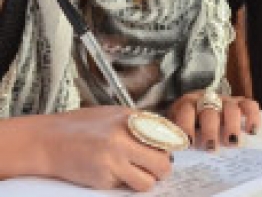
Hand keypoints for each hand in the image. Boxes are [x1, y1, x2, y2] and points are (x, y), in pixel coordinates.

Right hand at [40, 106, 171, 190]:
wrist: (49, 141)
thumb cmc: (83, 125)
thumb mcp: (115, 113)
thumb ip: (140, 122)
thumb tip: (166, 135)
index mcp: (130, 121)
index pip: (167, 137)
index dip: (172, 146)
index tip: (172, 149)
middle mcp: (123, 142)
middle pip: (162, 164)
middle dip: (163, 168)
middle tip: (158, 166)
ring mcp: (112, 164)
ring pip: (147, 183)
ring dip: (146, 180)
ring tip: (137, 171)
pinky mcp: (101, 182)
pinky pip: (125, 187)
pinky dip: (124, 183)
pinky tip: (113, 172)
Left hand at [168, 90, 259, 150]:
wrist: (198, 109)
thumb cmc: (186, 125)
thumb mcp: (176, 129)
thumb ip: (174, 141)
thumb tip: (169, 161)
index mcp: (187, 105)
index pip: (186, 111)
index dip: (187, 125)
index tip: (188, 144)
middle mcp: (207, 99)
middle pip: (210, 110)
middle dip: (211, 129)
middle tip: (211, 148)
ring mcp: (225, 100)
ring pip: (231, 107)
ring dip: (232, 125)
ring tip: (232, 144)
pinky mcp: (239, 103)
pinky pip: (249, 105)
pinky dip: (252, 117)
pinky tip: (252, 132)